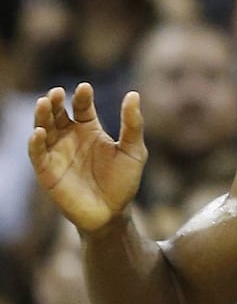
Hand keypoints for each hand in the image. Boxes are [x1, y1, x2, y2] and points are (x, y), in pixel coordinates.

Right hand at [28, 84, 146, 232]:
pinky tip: (39, 132)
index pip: (81, 106)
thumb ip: (132, 125)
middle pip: (57, 112)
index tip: (85, 88)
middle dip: (55, 101)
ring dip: (42, 115)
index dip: (82, 96)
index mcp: (88, 129)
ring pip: (43, 127)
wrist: (112, 215)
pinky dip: (36, 142)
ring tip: (44, 103)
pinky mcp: (47, 170)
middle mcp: (69, 136)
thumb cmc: (123, 183)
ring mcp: (56, 152)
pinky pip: (37, 153)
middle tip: (57, 93)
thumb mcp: (133, 152)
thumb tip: (133, 94)